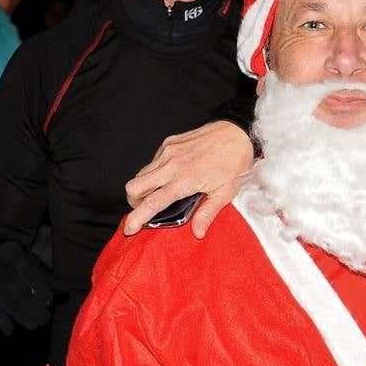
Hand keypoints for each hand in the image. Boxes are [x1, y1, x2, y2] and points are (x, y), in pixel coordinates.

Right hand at [0, 241, 53, 334]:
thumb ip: (46, 274)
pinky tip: (10, 328)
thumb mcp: (30, 259)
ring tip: (33, 324)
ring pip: (10, 308)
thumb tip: (66, 289)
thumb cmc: (12, 260)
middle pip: (24, 298)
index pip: (36, 283)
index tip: (48, 302)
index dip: (44, 295)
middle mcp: (3, 274)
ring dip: (24, 320)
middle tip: (44, 319)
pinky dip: (3, 324)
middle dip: (37, 312)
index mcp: (19, 262)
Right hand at [123, 120, 254, 238]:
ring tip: (159, 194)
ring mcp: (168, 152)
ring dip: (143, 188)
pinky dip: (154, 173)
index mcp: (184, 180)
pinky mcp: (168, 143)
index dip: (137, 218)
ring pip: (140, 174)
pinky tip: (170, 177)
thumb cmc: (234, 162)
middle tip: (146, 209)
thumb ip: (207, 213)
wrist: (237, 132)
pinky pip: (152, 162)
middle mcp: (171, 165)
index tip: (129, 228)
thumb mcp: (225, 192)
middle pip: (134, 186)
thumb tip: (197, 233)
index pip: (152, 203)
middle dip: (134, 202)